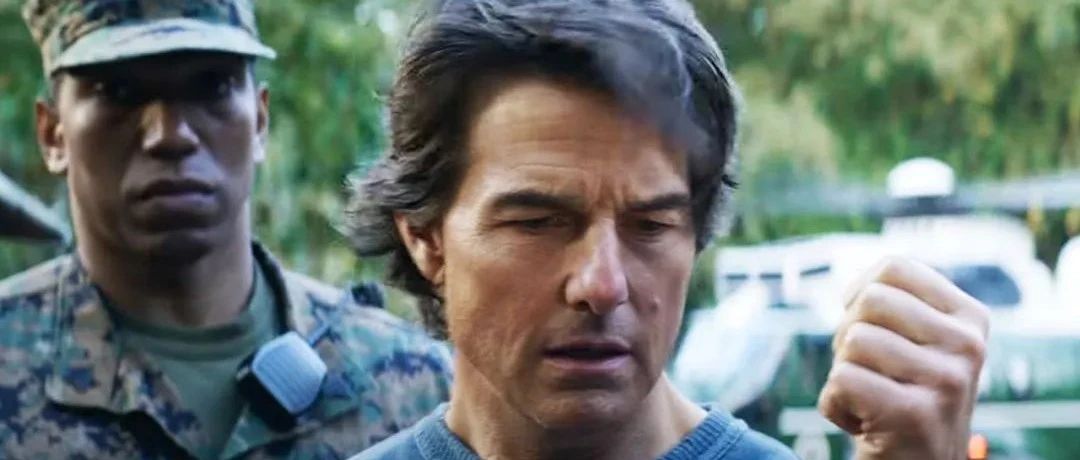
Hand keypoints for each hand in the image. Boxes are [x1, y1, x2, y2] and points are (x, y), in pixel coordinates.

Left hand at [817, 257, 989, 458]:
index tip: (866, 325)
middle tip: (869, 370)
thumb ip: (899, 303)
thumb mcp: (920, 343)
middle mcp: (968, 345)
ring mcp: (946, 380)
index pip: (894, 268)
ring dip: (844, 372)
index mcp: (970, 317)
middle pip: (870, 299)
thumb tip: (860, 283)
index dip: (860, 292)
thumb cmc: (905, 396)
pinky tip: (864, 422)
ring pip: (853, 340)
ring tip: (871, 397)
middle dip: (849, 334)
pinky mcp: (915, 413)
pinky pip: (841, 380)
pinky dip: (835, 405)